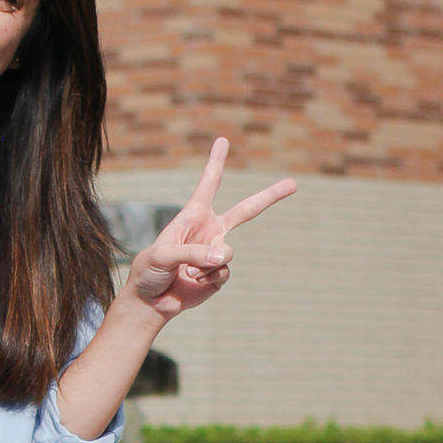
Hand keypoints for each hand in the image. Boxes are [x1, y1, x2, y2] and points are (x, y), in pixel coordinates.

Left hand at [127, 137, 296, 318]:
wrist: (150, 301)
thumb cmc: (149, 271)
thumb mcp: (163, 255)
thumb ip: (194, 253)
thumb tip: (224, 258)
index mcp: (192, 216)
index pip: (208, 184)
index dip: (216, 162)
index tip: (223, 140)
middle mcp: (208, 231)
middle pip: (246, 211)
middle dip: (270, 196)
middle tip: (294, 183)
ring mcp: (215, 253)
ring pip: (228, 252)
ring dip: (208, 263)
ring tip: (187, 271)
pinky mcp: (218, 274)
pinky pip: (224, 272)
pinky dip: (209, 278)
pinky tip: (193, 282)